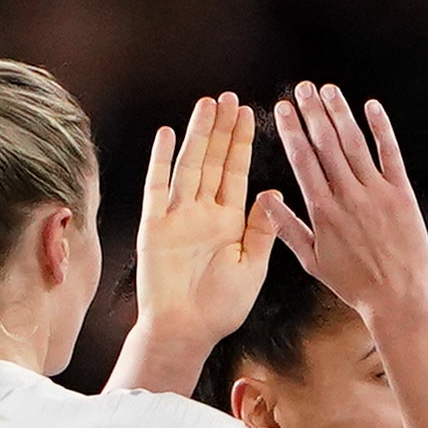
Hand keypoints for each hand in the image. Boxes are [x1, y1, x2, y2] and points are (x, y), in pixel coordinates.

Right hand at [127, 93, 279, 360]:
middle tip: (230, 97)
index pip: (237, 173)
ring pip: (189, 165)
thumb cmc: (222, 306)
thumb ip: (261, 229)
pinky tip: (166, 133)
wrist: (188, 330)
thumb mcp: (251, 266)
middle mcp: (203, 212)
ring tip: (207, 104)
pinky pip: (157, 187)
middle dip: (222, 129)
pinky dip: (160, 160)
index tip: (251, 112)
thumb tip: (273, 189)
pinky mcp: (154, 225)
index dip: (242, 143)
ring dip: (197, 135)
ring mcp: (178, 216)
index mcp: (230, 221)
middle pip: (213, 161)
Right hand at [269, 86, 427, 324]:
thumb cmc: (354, 284)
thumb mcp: (312, 260)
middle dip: (312, 112)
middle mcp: (347, 196)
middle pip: (326, 144)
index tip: (283, 108)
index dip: (292, 130)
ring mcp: (376, 194)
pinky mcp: (402, 195)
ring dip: (340, 113)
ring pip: (354, 144)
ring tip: (329, 90)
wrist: (396, 299)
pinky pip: (391, 155)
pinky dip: (382, 129)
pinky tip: (372, 107)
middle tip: (303, 88)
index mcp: (322, 210)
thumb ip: (286, 226)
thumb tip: (264, 198)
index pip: (302, 159)